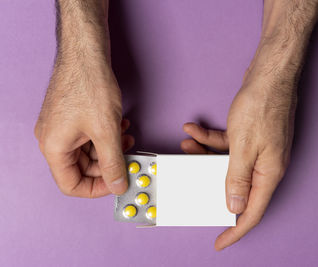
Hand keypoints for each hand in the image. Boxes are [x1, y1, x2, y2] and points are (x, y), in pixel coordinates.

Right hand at [35, 61, 133, 197]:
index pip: (71, 184)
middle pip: (82, 168)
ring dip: (110, 148)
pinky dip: (106, 136)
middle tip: (129, 158)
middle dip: (108, 165)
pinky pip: (89, 136)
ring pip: (88, 151)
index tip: (117, 184)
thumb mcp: (106, 131)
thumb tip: (117, 185)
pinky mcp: (71, 116)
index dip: (96, 189)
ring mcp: (61, 126)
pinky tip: (121, 126)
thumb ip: (113, 162)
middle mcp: (53, 139)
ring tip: (127, 138)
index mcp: (54, 148)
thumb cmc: (89, 85)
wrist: (86, 52)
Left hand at [181, 44, 296, 250]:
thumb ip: (237, 178)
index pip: (252, 211)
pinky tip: (193, 129)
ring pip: (228, 164)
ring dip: (205, 156)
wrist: (270, 73)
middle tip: (192, 183)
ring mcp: (259, 149)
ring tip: (187, 147)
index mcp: (269, 172)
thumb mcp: (243, 146)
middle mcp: (266, 164)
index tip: (220, 241)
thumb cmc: (262, 106)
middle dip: (210, 184)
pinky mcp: (251, 136)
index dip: (236, 230)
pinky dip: (210, 139)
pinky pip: (228, 145)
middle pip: (237, 186)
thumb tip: (235, 206)